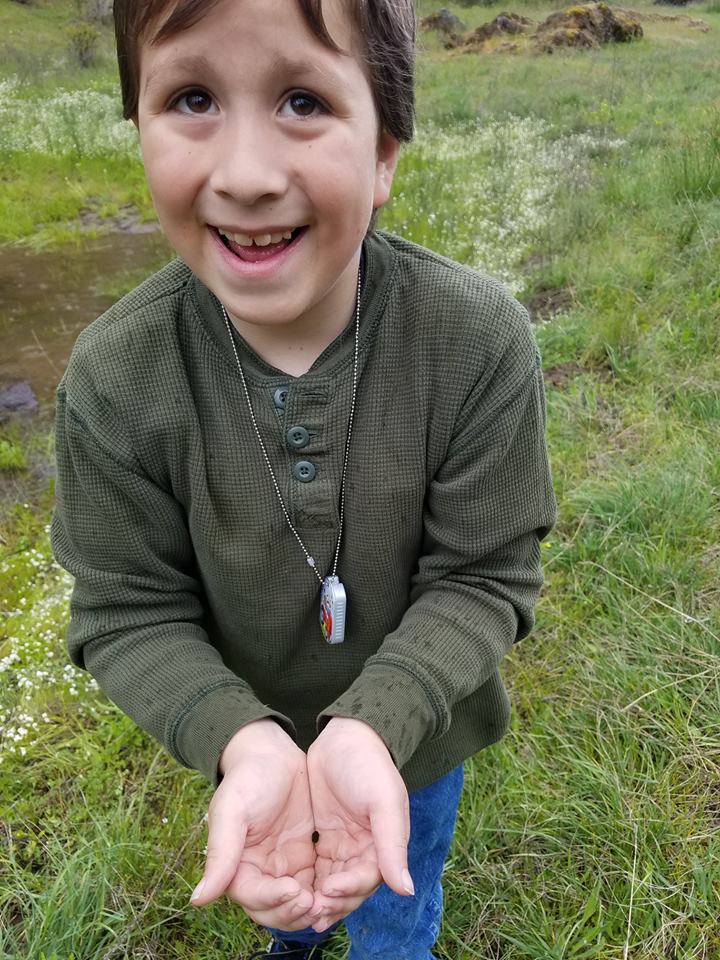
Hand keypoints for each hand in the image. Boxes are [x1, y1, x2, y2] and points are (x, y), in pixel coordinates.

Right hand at [190, 719, 316, 930]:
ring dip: (309, 909)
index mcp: (237, 865)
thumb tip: (197, 900)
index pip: (252, 896)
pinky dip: (323, 894)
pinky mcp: (304, 858)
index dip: (271, 900)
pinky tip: (338, 888)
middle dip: (292, 912)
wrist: (273, 753)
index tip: (294, 890)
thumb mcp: (233, 811)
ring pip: (295, 904)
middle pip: (273, 910)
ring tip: (327, 901)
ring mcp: (282, 867)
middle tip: (314, 903)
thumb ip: (221, 855)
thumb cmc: (248, 777)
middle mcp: (258, 871)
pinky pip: (314, 886)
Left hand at [306, 717, 412, 932]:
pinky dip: (310, 883)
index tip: (328, 891)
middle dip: (332, 902)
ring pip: (333, 885)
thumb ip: (392, 846)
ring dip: (319, 899)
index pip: (368, 879)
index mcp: (384, 844)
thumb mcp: (383, 801)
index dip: (350, 889)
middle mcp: (367, 850)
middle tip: (309, 910)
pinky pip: (318, 870)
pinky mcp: (326, 838)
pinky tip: (293, 892)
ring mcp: (345, 845)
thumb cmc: (369, 764)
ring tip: (298, 908)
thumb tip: (405, 890)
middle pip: (350, 889)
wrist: (346, 735)